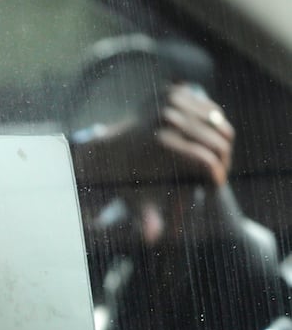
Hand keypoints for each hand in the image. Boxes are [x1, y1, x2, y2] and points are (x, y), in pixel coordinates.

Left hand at [72, 84, 235, 244]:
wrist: (107, 146)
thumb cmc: (123, 178)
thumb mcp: (134, 198)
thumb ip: (145, 218)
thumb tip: (152, 239)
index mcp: (162, 141)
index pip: (207, 161)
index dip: (216, 175)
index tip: (215, 185)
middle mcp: (166, 116)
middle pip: (216, 139)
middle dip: (222, 157)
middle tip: (219, 171)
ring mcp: (170, 99)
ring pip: (216, 120)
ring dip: (220, 140)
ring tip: (216, 157)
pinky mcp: (173, 90)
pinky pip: (207, 106)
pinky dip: (213, 121)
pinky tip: (209, 137)